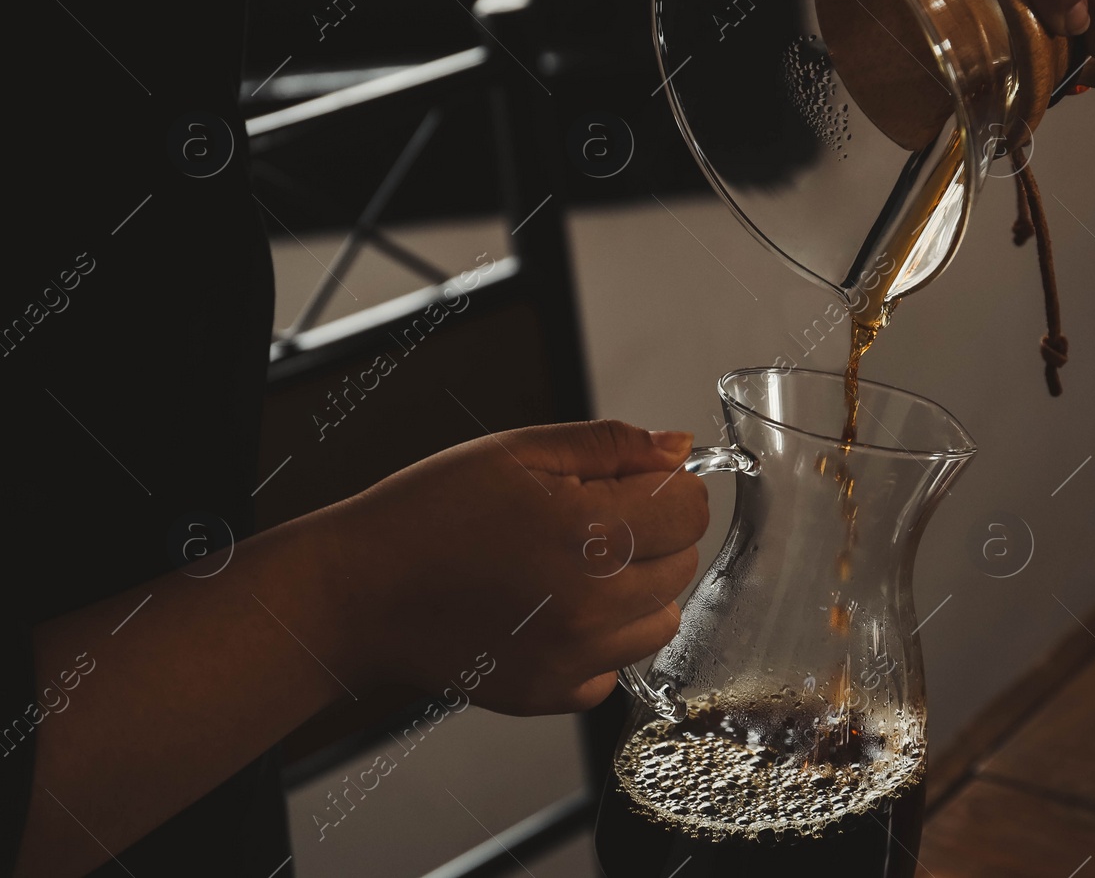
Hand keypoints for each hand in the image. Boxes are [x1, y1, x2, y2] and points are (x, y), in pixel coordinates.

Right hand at [331, 419, 707, 714]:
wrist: (358, 592)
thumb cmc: (429, 513)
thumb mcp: (518, 450)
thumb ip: (611, 445)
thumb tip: (677, 447)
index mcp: (590, 532)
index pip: (691, 509)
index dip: (664, 487)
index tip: (629, 484)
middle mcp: (593, 603)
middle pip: (683, 563)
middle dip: (651, 534)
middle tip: (586, 522)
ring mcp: (575, 657)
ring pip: (662, 619)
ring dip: (636, 590)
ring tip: (574, 567)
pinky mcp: (554, 694)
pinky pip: (617, 665)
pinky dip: (600, 640)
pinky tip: (552, 610)